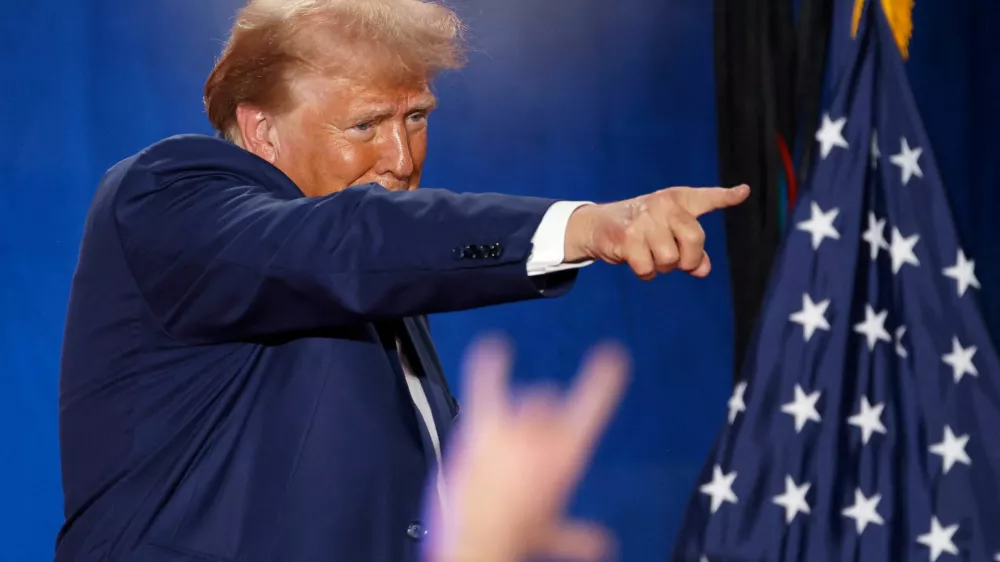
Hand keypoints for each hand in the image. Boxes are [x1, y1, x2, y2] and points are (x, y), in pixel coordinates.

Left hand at [427, 337, 628, 561]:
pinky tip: (493, 347)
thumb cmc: (516, 537)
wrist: (480, 541)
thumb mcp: (552, 534)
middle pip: (547, 400)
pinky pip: (486, 381)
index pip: (593, 406)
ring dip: (521, 405)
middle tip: (533, 436)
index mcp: (568, 454)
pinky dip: (489, 361)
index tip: (612, 357)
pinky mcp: (481, 425)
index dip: (603, 380)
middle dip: (543, 413)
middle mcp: (543, 433)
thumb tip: (601, 543)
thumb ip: (579, 535)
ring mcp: (512, 426)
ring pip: (524, 396)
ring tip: (514, 420)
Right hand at [564, 184, 749, 279]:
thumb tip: (703, 270)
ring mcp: (644, 220)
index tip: (742, 192)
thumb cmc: (640, 229)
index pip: (705, 198)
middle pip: (695, 239)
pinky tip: (636, 261)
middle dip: (689, 259)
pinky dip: (645, 273)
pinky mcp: (627, 237)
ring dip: (662, 267)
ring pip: (670, 259)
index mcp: (677, 200)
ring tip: (650, 256)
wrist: (598, 225)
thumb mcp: (668, 234)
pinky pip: (648, 268)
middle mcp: (663, 205)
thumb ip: (691, 250)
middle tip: (678, 262)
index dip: (726, 196)